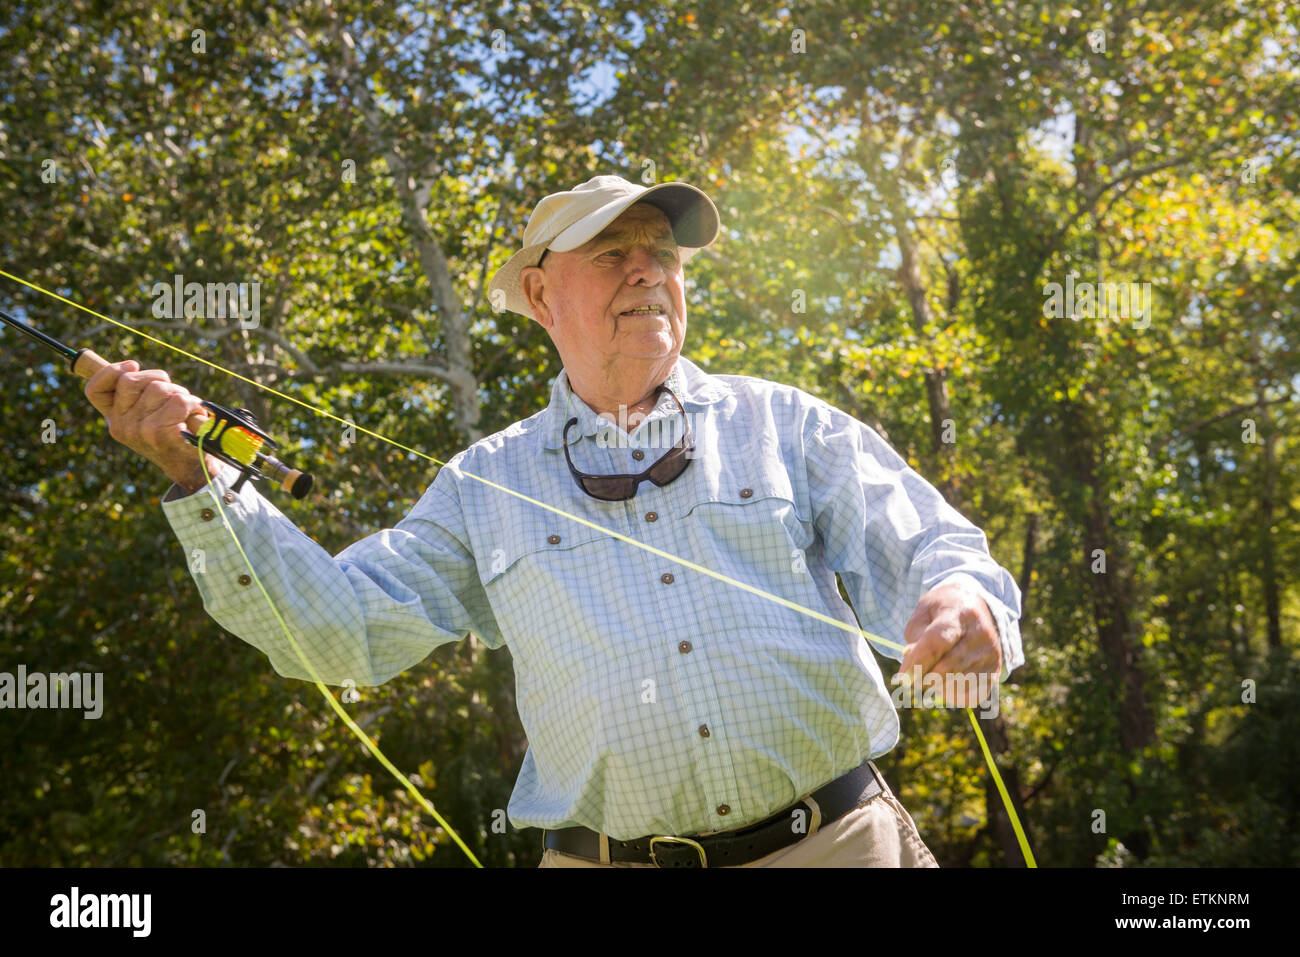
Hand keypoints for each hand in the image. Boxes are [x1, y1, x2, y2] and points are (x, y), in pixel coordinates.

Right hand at [84, 359, 224, 492]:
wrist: (192, 468)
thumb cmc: (174, 434)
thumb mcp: (148, 415)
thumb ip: (137, 394)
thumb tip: (131, 367)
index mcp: (114, 420)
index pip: (94, 390)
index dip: (109, 371)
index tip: (133, 365)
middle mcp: (121, 426)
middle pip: (130, 380)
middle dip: (157, 378)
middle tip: (173, 393)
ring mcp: (139, 430)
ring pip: (159, 388)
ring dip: (180, 392)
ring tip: (186, 410)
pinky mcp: (161, 434)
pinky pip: (180, 401)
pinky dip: (194, 404)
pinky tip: (194, 416)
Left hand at [894, 582, 1000, 706]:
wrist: (976, 605)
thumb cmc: (942, 610)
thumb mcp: (923, 613)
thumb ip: (915, 638)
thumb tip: (912, 667)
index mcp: (959, 613)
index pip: (937, 642)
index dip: (918, 663)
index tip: (902, 678)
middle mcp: (980, 634)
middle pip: (948, 667)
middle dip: (924, 678)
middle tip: (911, 679)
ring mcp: (990, 654)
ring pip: (959, 683)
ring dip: (937, 686)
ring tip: (929, 674)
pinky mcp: (994, 671)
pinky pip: (972, 695)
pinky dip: (953, 695)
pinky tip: (944, 685)